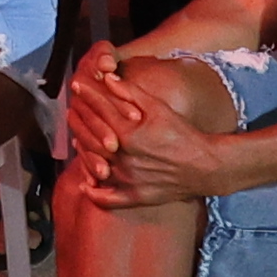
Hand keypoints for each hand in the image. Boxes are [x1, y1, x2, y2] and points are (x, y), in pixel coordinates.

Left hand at [85, 69, 239, 205]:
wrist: (205, 166)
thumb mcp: (158, 108)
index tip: (78, 85)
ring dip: (83, 150)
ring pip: (94, 165)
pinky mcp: (134, 196)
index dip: (87, 95)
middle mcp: (123, 158)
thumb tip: (107, 78)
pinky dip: (95, 193)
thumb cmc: (182, 133)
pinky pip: (108, 198)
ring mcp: (127, 180)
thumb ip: (131, 93)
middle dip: (80, 119)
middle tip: (71, 110)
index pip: (99, 110)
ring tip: (77, 139)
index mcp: (128, 134)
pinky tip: (87, 184)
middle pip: (91, 136)